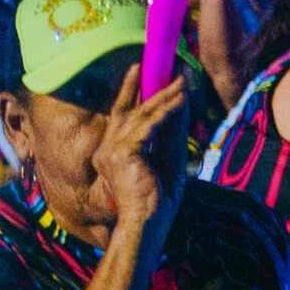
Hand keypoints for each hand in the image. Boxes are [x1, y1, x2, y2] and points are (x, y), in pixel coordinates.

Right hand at [88, 66, 187, 237]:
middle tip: (162, 65)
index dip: (133, 93)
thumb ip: (169, 135)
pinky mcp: (124, 154)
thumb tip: (179, 107)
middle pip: (128, 109)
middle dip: (146, 86)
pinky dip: (167, 111)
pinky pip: (149, 126)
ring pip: (141, 114)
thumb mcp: (166, 161)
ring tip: (182, 81)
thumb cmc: (156, 200)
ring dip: (164, 96)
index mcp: (112, 153)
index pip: (123, 117)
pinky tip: (181, 100)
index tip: (143, 72)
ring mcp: (112, 151)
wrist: (147, 224)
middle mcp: (106, 149)